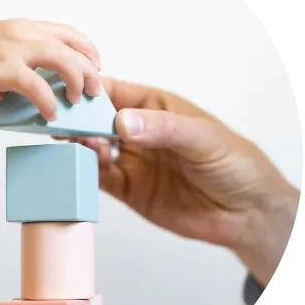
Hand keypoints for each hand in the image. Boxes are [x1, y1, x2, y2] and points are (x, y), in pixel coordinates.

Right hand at [0, 19, 101, 120]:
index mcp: (24, 27)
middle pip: (72, 47)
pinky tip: (51, 114)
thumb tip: (28, 97)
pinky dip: (48, 101)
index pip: (67, 32)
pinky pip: (36, 86)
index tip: (95, 65)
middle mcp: (24, 33)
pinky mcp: (3, 68)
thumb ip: (17, 72)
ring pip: (62, 60)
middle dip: (89, 70)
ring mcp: (14, 49)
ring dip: (76, 81)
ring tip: (76, 100)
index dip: (87, 48)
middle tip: (94, 90)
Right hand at [65, 77, 299, 286]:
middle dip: (76, 120)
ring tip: (71, 146)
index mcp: (154, 108)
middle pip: (95, 120)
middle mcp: (137, 132)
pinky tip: (78, 168)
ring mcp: (131, 161)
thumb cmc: (233, 163)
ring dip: (78, 146)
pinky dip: (85, 173)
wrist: (245, 213)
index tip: (67, 93)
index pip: (113, 92)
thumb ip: (162, 129)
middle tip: (59, 123)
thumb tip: (121, 122)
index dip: (88, 91)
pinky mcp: (128, 189)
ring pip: (92, 148)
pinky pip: (99, 178)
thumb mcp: (202, 138)